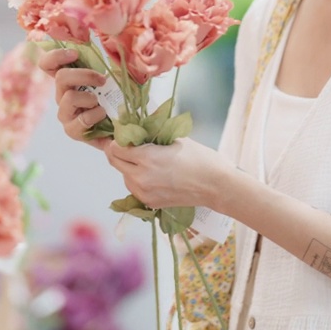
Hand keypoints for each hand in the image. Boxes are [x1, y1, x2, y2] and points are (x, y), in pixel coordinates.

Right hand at [37, 48, 108, 149]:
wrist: (121, 129)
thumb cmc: (114, 100)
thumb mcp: (110, 79)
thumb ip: (105, 67)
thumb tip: (112, 50)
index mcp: (68, 80)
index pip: (48, 65)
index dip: (55, 56)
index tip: (74, 53)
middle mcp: (62, 95)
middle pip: (61, 77)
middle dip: (84, 75)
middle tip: (102, 80)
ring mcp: (65, 113)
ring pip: (70, 98)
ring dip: (90, 98)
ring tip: (101, 103)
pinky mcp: (72, 130)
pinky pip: (82, 118)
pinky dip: (96, 114)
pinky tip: (103, 115)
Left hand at [104, 138, 230, 209]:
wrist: (216, 186)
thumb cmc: (200, 159)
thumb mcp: (176, 139)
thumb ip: (153, 135)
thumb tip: (137, 127)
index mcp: (147, 158)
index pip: (115, 148)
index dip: (115, 139)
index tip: (120, 134)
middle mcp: (141, 177)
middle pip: (114, 162)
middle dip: (116, 151)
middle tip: (124, 144)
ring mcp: (144, 192)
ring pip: (123, 175)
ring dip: (126, 166)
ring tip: (141, 159)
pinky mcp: (149, 202)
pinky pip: (133, 187)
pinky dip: (135, 178)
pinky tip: (149, 172)